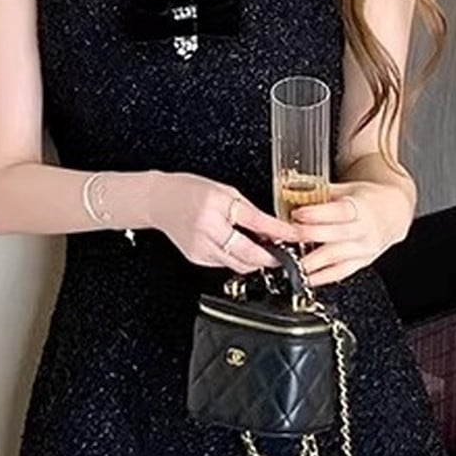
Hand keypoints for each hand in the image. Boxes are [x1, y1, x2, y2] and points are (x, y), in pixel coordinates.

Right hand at [147, 171, 302, 273]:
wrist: (159, 201)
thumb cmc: (190, 190)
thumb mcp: (225, 191)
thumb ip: (249, 211)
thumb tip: (273, 229)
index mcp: (217, 206)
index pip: (257, 222)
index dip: (280, 232)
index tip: (296, 237)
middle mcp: (208, 229)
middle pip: (249, 254)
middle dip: (270, 257)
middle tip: (282, 253)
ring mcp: (201, 247)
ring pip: (239, 264)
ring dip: (255, 259)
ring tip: (261, 248)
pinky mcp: (197, 258)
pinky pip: (225, 264)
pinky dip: (237, 259)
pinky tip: (237, 247)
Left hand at [289, 180, 413, 287]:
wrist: (393, 214)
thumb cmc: (366, 200)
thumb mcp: (346, 189)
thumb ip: (320, 194)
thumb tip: (290, 195)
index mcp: (361, 208)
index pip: (339, 212)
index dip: (317, 214)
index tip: (296, 214)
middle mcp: (364, 230)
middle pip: (334, 236)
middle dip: (308, 238)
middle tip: (286, 239)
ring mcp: (364, 250)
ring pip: (335, 258)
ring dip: (310, 262)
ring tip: (290, 263)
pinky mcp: (361, 264)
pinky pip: (339, 273)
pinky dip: (320, 277)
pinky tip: (305, 278)